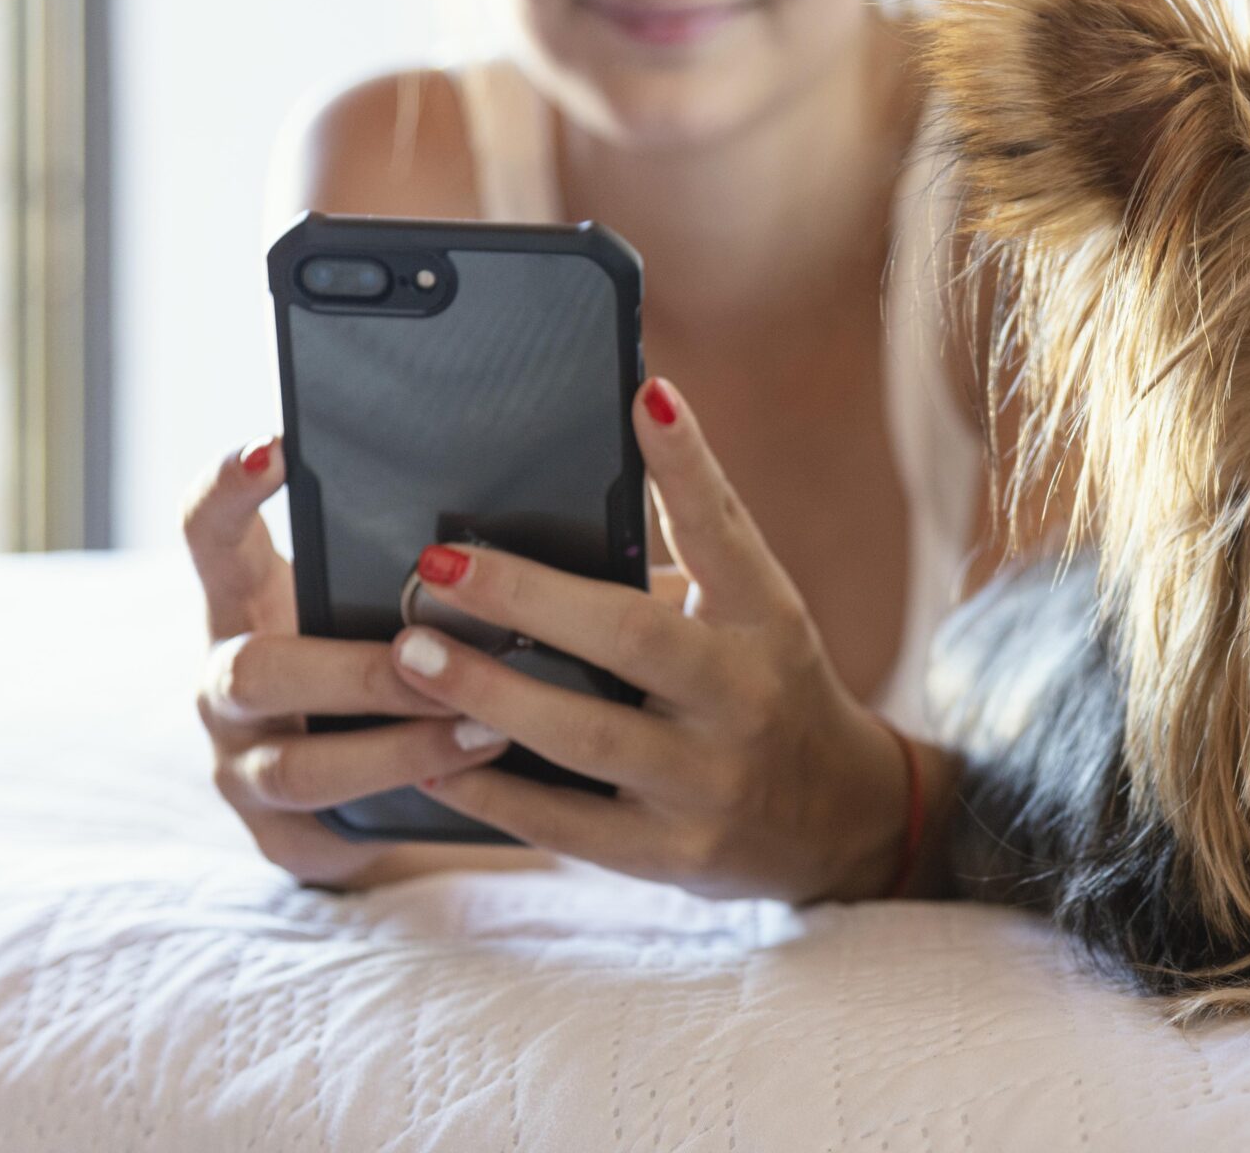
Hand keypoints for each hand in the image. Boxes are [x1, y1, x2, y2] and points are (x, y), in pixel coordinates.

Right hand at [182, 435, 515, 886]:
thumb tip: (532, 510)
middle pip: (252, 669)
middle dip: (350, 669)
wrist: (384, 794)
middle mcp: (226, 685)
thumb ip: (419, 567)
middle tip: (434, 655)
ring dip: (396, 747)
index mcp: (248, 605)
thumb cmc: (400, 667)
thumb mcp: (387, 608)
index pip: (209, 536)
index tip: (276, 447)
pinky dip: (407, 802)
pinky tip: (474, 785)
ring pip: (298, 766)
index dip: (228, 492)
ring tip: (486, 729)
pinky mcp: (282, 839)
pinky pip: (332, 829)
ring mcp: (243, 766)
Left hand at [382, 376, 917, 903]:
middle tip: (438, 563)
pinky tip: (428, 758)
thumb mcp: (754, 613)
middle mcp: (746, 697)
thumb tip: (578, 473)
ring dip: (487, 694)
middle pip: (633, 637)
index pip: (726, 531)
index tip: (645, 396)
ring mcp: (710, 782)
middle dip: (526, 598)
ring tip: (411, 654)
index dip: (688, 463)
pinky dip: (491, 792)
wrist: (838, 820)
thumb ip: (686, 555)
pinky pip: (567, 824)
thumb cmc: (766, 685)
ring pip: (587, 735)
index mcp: (766, 620)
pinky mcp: (672, 854)